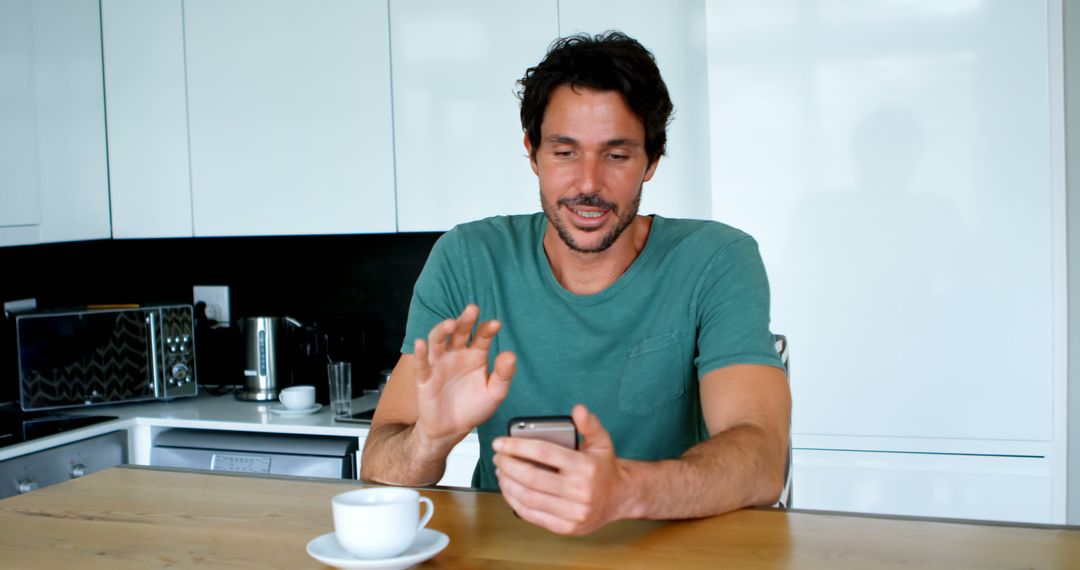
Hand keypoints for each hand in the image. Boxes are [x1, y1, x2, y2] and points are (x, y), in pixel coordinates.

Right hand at [413, 304, 515, 444]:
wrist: (452, 428)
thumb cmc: (474, 407)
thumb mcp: (495, 393)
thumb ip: (503, 375)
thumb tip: (510, 355)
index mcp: (476, 355)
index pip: (481, 336)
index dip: (487, 329)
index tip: (495, 324)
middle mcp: (457, 354)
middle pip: (459, 332)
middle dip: (465, 320)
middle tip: (472, 310)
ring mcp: (440, 364)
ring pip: (438, 341)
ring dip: (442, 330)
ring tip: (451, 324)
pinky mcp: (426, 378)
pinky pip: (421, 364)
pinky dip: (420, 353)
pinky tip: (421, 344)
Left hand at [493, 404, 633, 534]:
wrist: (620, 498)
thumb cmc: (604, 467)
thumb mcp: (602, 441)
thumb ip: (589, 424)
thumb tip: (578, 409)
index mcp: (586, 467)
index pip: (544, 452)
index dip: (517, 446)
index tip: (500, 442)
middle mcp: (580, 491)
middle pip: (532, 477)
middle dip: (508, 465)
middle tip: (498, 456)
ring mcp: (573, 512)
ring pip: (529, 498)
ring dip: (507, 484)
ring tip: (500, 471)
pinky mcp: (567, 528)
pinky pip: (532, 515)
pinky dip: (514, 502)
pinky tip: (509, 489)